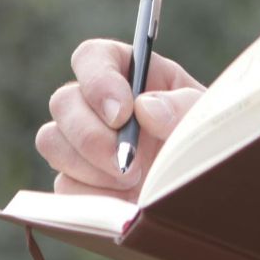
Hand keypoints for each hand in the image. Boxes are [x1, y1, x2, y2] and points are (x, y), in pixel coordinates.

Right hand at [35, 38, 205, 199]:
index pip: (91, 58)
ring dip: (89, 166)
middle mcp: (97, 105)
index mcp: (130, 74)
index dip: (98, 81)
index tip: (123, 113)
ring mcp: (81, 144)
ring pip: (51, 140)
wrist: (205, 196)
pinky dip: (91, 196)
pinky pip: (62, 185)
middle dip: (91, 136)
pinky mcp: (76, 181)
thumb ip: (183, 105)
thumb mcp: (208, 118)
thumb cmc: (206, 145)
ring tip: (134, 181)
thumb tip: (144, 107)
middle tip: (128, 163)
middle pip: (63, 101)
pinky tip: (124, 201)